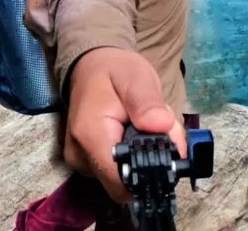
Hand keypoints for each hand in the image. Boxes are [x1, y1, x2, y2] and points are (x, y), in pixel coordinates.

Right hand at [64, 47, 186, 202]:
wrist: (90, 65)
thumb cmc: (113, 70)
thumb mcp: (136, 77)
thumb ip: (148, 103)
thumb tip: (162, 125)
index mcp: (91, 136)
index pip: (120, 182)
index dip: (149, 173)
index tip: (167, 151)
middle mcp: (80, 156)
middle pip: (124, 181)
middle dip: (149, 161)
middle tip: (160, 129)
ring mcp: (81, 161)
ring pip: (122, 177)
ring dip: (140, 157)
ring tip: (145, 126)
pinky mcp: (86, 162)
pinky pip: (114, 170)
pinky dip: (130, 156)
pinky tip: (133, 133)